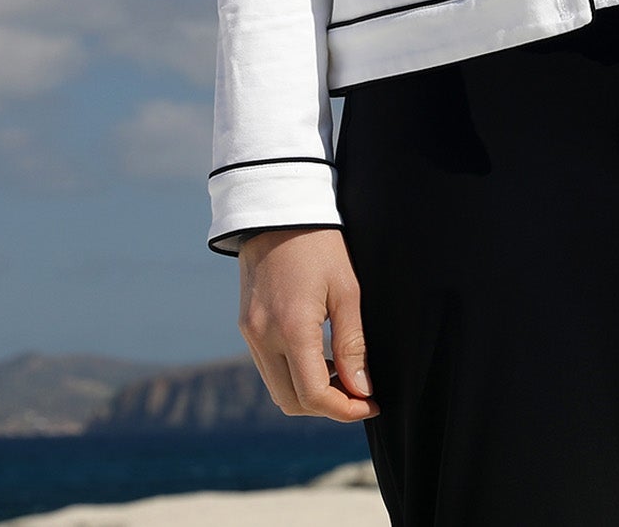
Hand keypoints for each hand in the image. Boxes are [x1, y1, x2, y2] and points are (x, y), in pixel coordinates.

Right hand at [238, 226, 379, 420]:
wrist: (278, 210)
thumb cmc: (320, 245)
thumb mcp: (347, 289)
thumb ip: (353, 343)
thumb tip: (363, 389)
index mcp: (291, 328)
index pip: (314, 395)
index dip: (346, 409)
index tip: (372, 402)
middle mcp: (263, 338)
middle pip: (292, 402)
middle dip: (328, 407)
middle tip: (360, 393)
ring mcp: (250, 333)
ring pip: (277, 389)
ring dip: (309, 393)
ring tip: (342, 373)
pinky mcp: (246, 326)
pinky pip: (269, 368)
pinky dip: (294, 375)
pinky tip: (319, 357)